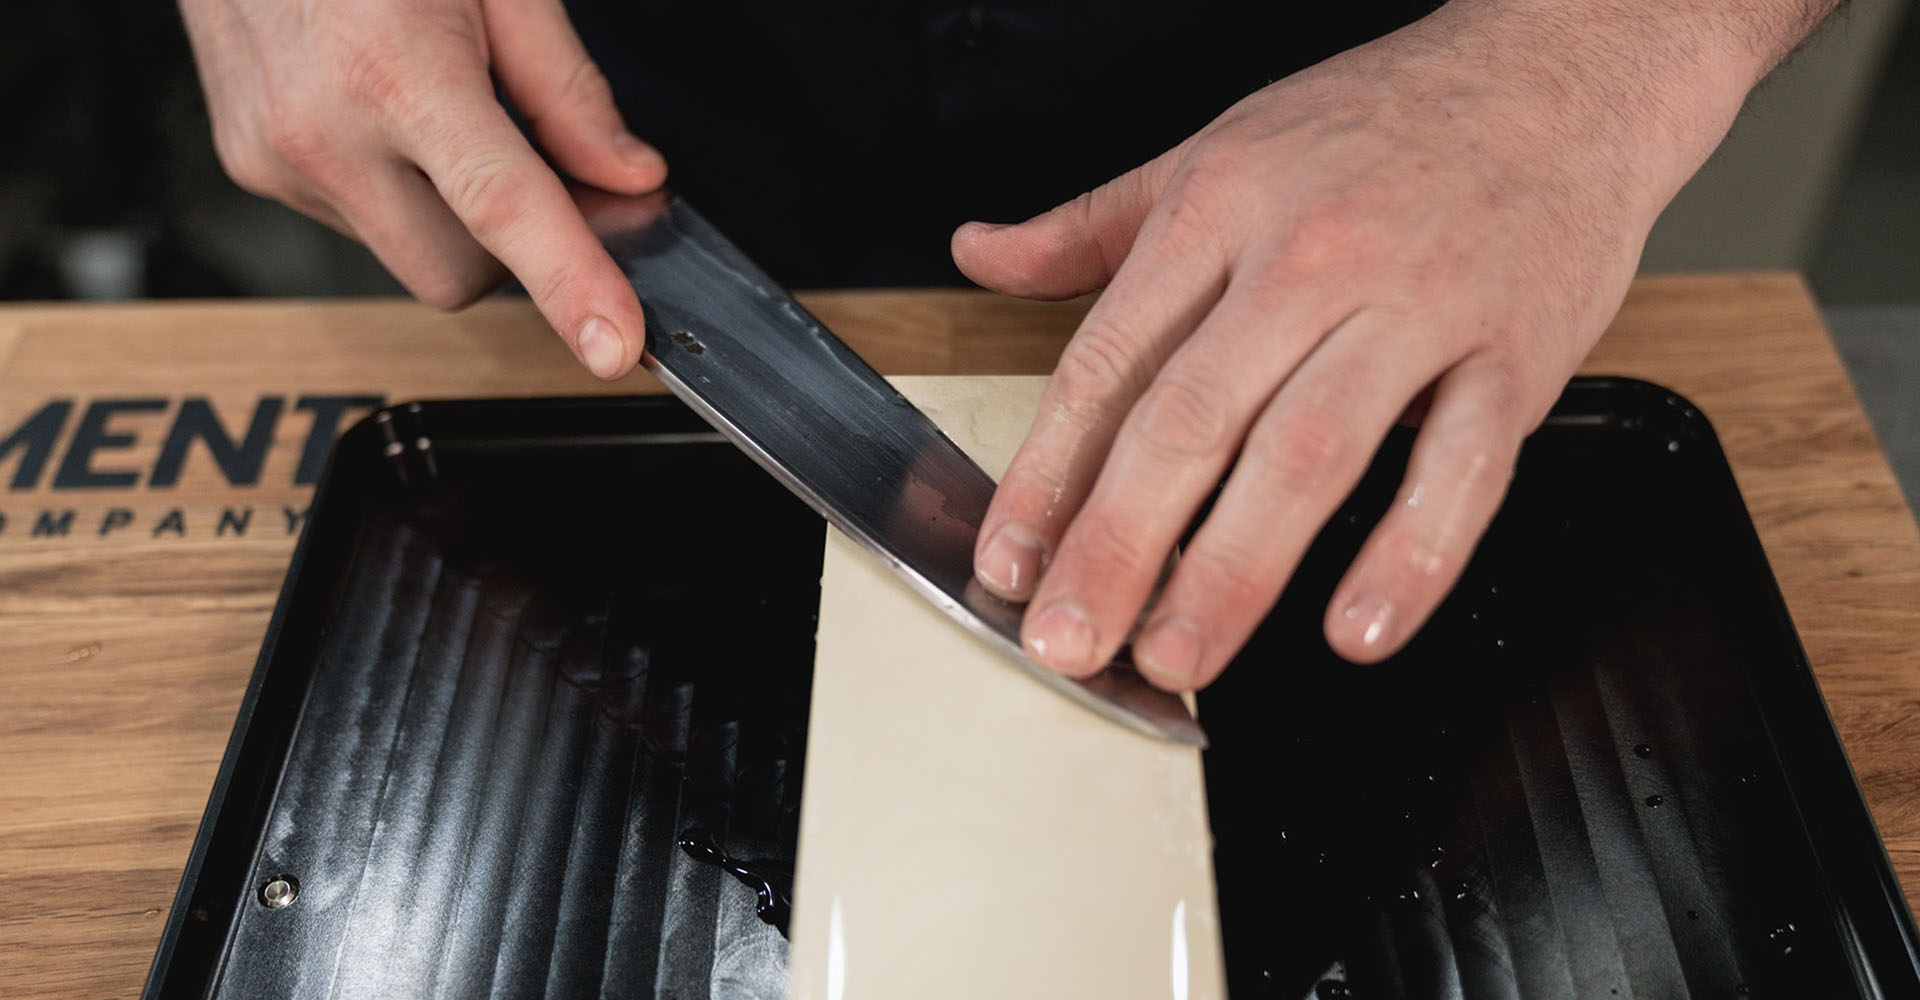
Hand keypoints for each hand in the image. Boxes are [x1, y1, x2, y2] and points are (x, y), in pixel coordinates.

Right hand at [178, 0, 662, 377]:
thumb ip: (568, 87)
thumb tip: (627, 175)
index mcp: (394, 71)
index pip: (501, 208)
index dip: (569, 282)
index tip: (612, 344)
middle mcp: (322, 129)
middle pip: (458, 275)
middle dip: (514, 249)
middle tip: (539, 168)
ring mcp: (275, 157)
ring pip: (408, 256)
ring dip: (451, 217)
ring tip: (441, 111)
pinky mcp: (249, 166)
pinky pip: (358, 223)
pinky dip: (396, 191)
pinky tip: (386, 113)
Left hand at [954, 1, 1777, 688]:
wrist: (1557, 71)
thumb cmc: (1380, 122)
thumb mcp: (1212, 151)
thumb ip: (1088, 224)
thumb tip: (978, 252)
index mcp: (1217, 212)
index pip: (1109, 364)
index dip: (1048, 474)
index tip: (1010, 561)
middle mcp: (1306, 260)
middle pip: (1192, 422)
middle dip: (1119, 545)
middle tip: (1072, 640)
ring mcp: (1416, 308)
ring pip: (1309, 453)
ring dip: (1234, 572)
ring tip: (1178, 655)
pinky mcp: (1516, 353)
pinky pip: (1462, 467)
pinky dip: (1411, 554)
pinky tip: (1358, 627)